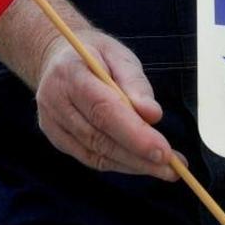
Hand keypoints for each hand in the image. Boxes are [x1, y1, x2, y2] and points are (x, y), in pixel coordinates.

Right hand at [34, 29, 180, 180]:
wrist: (58, 58)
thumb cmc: (95, 55)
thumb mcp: (119, 55)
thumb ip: (136, 83)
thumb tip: (153, 115)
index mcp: (69, 73)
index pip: (103, 109)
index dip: (134, 134)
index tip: (164, 151)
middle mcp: (54, 100)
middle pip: (99, 137)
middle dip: (138, 156)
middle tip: (173, 167)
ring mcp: (51, 122)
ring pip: (95, 154)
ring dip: (132, 164)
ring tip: (164, 168)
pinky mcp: (56, 137)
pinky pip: (90, 158)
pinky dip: (119, 163)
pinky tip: (140, 163)